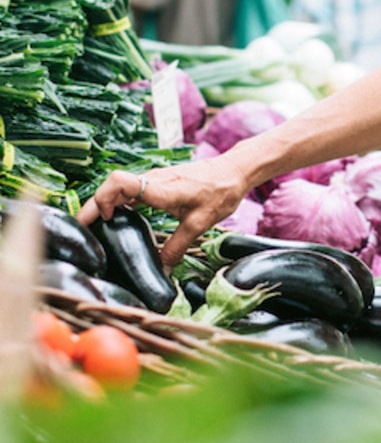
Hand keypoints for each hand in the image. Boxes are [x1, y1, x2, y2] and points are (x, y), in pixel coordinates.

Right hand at [77, 153, 249, 267]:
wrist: (235, 170)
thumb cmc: (221, 192)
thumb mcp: (200, 223)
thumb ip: (177, 247)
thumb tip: (162, 272)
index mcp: (162, 188)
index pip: (120, 182)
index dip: (102, 199)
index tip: (101, 220)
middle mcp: (154, 179)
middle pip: (112, 185)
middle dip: (94, 205)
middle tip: (83, 230)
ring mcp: (155, 178)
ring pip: (120, 187)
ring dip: (105, 203)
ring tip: (96, 228)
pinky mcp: (159, 181)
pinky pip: (131, 189)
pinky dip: (119, 202)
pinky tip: (118, 219)